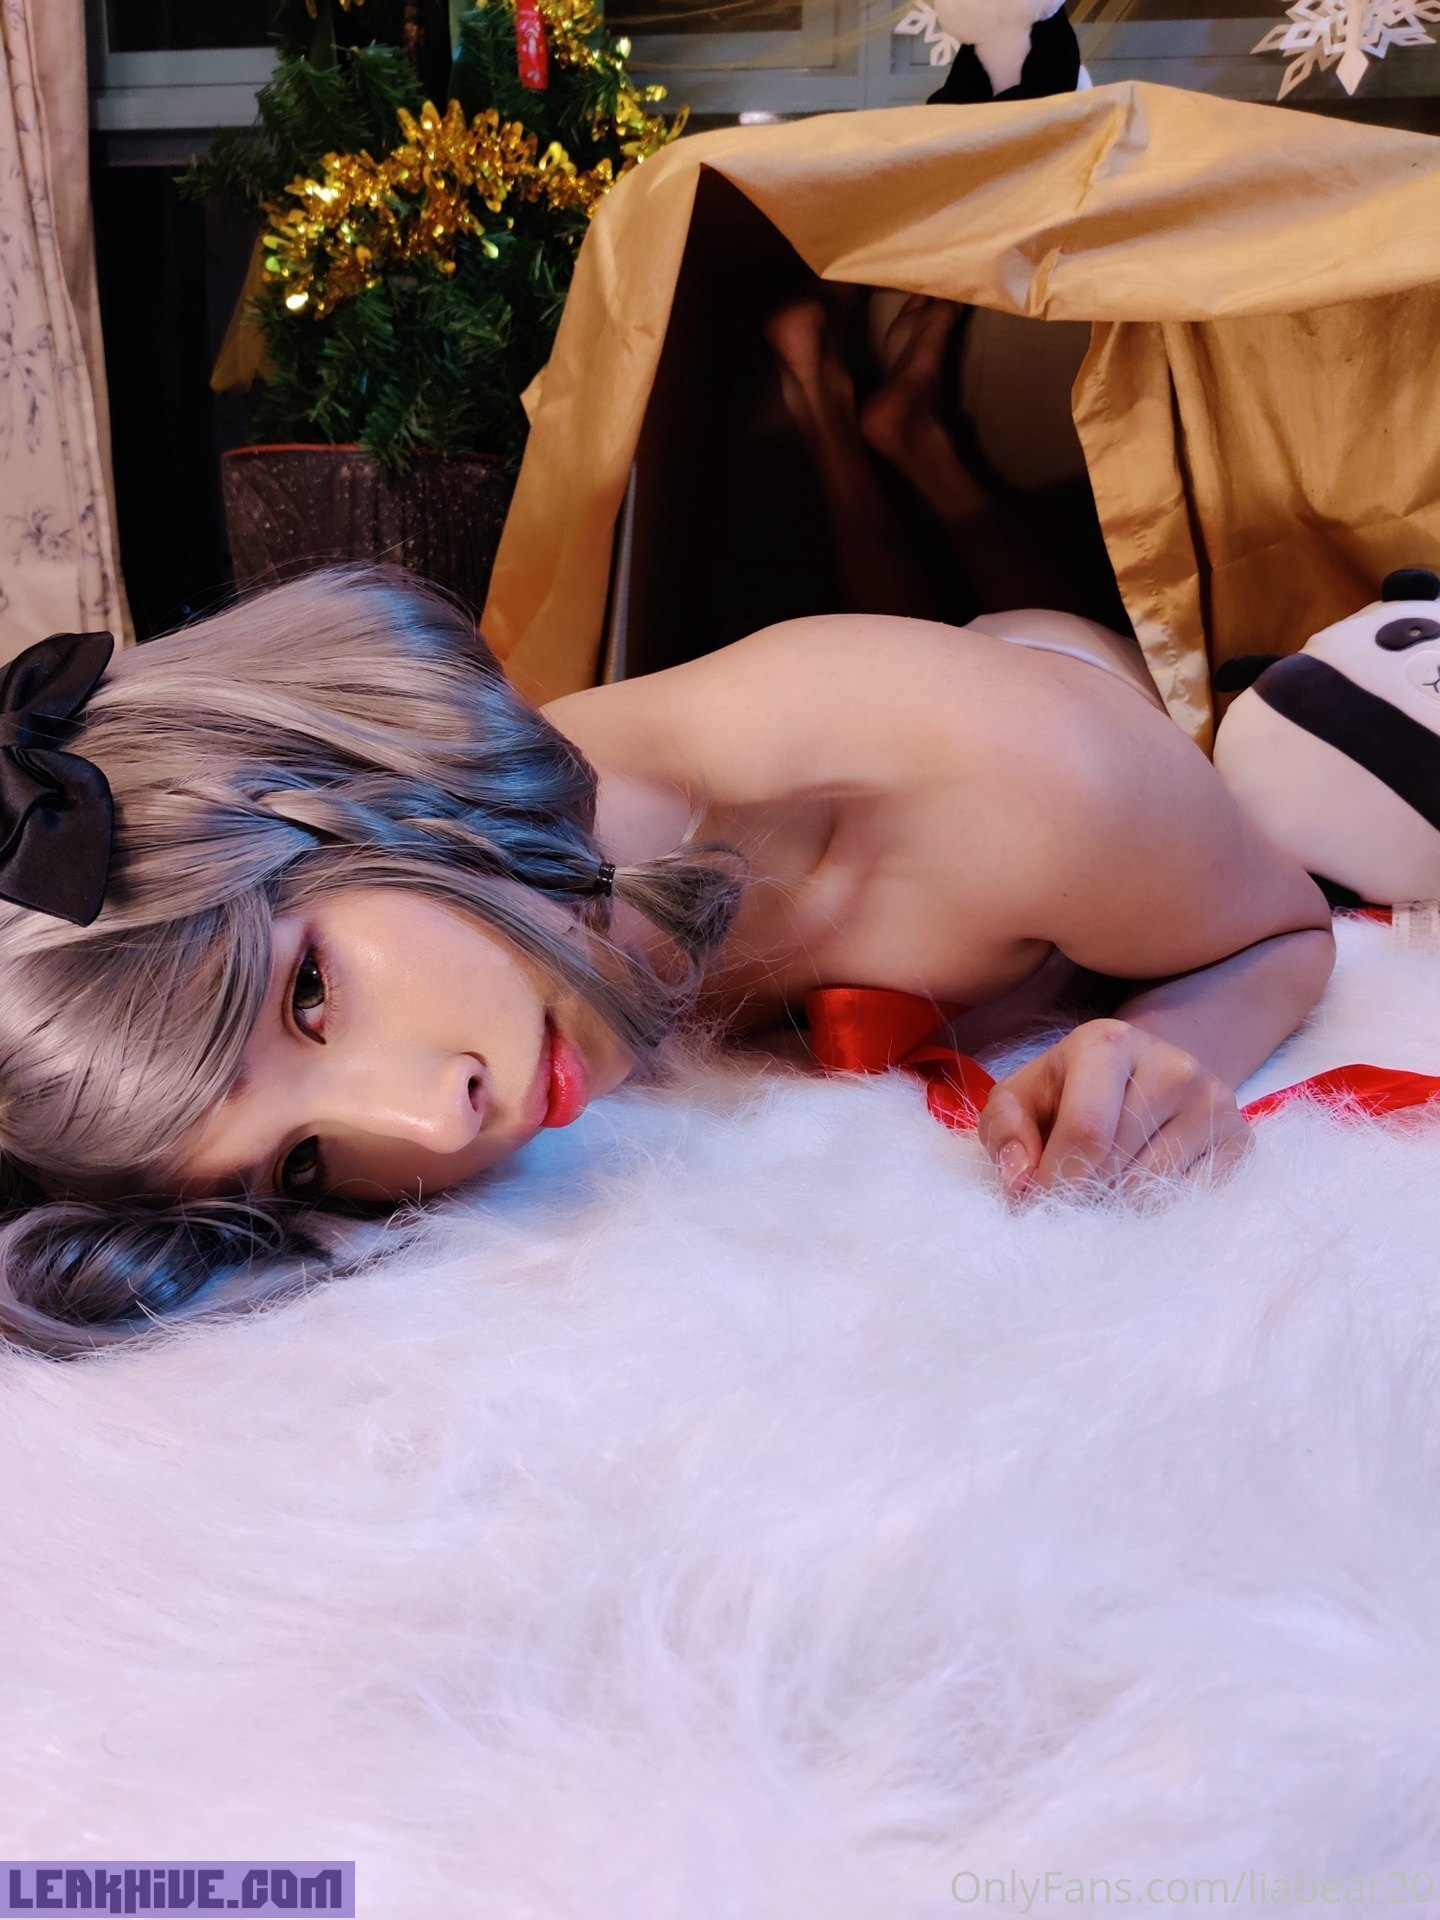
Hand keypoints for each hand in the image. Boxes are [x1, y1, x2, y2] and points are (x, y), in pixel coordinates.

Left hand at [976, 1019, 1251, 1198]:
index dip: (1056, 1181)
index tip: (1036, 1204)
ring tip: (1103, 1182)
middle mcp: (1173, 1065)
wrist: (1146, 1073)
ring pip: (1153, 1190)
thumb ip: (1006, 1130)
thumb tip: (1021, 1182)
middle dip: (1081, 1193)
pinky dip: (1155, 1207)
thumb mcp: (1021, 1096)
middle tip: (1068, 1191)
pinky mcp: (1241, 1140)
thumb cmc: (1070, 1090)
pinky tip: (1140, 1184)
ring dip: (1115, 1203)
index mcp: (1109, 1043)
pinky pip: (1189, 1201)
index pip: (1087, 1130)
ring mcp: (1215, 1102)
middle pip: (1118, 1166)